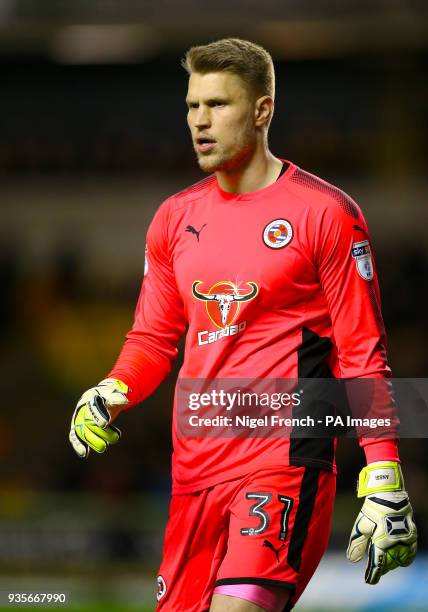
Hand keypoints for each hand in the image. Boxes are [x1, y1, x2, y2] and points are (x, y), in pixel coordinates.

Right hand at [69, 378, 128, 457]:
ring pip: (83, 432)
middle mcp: (82, 410)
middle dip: (100, 432)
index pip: (93, 408)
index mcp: (90, 398)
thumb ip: (117, 398)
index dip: (98, 416)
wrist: (98, 397)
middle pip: (88, 423)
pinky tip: (84, 454)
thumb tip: (125, 401)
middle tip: (115, 437)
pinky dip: (78, 445)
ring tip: (104, 447)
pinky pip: (74, 437)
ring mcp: (78, 420)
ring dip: (93, 441)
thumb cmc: (106, 395)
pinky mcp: (77, 429)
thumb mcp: (113, 393)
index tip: (105, 423)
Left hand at [347, 461, 416, 583]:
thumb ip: (357, 544)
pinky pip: (410, 551)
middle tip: (375, 571)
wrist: (388, 494)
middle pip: (390, 564)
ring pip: (402, 560)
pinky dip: (405, 557)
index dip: (373, 575)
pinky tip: (401, 557)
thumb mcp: (361, 526)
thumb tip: (353, 560)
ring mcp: (406, 539)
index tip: (369, 581)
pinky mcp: (412, 534)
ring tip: (387, 564)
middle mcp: (396, 544)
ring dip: (394, 563)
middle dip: (383, 568)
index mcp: (382, 543)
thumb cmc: (372, 510)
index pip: (377, 565)